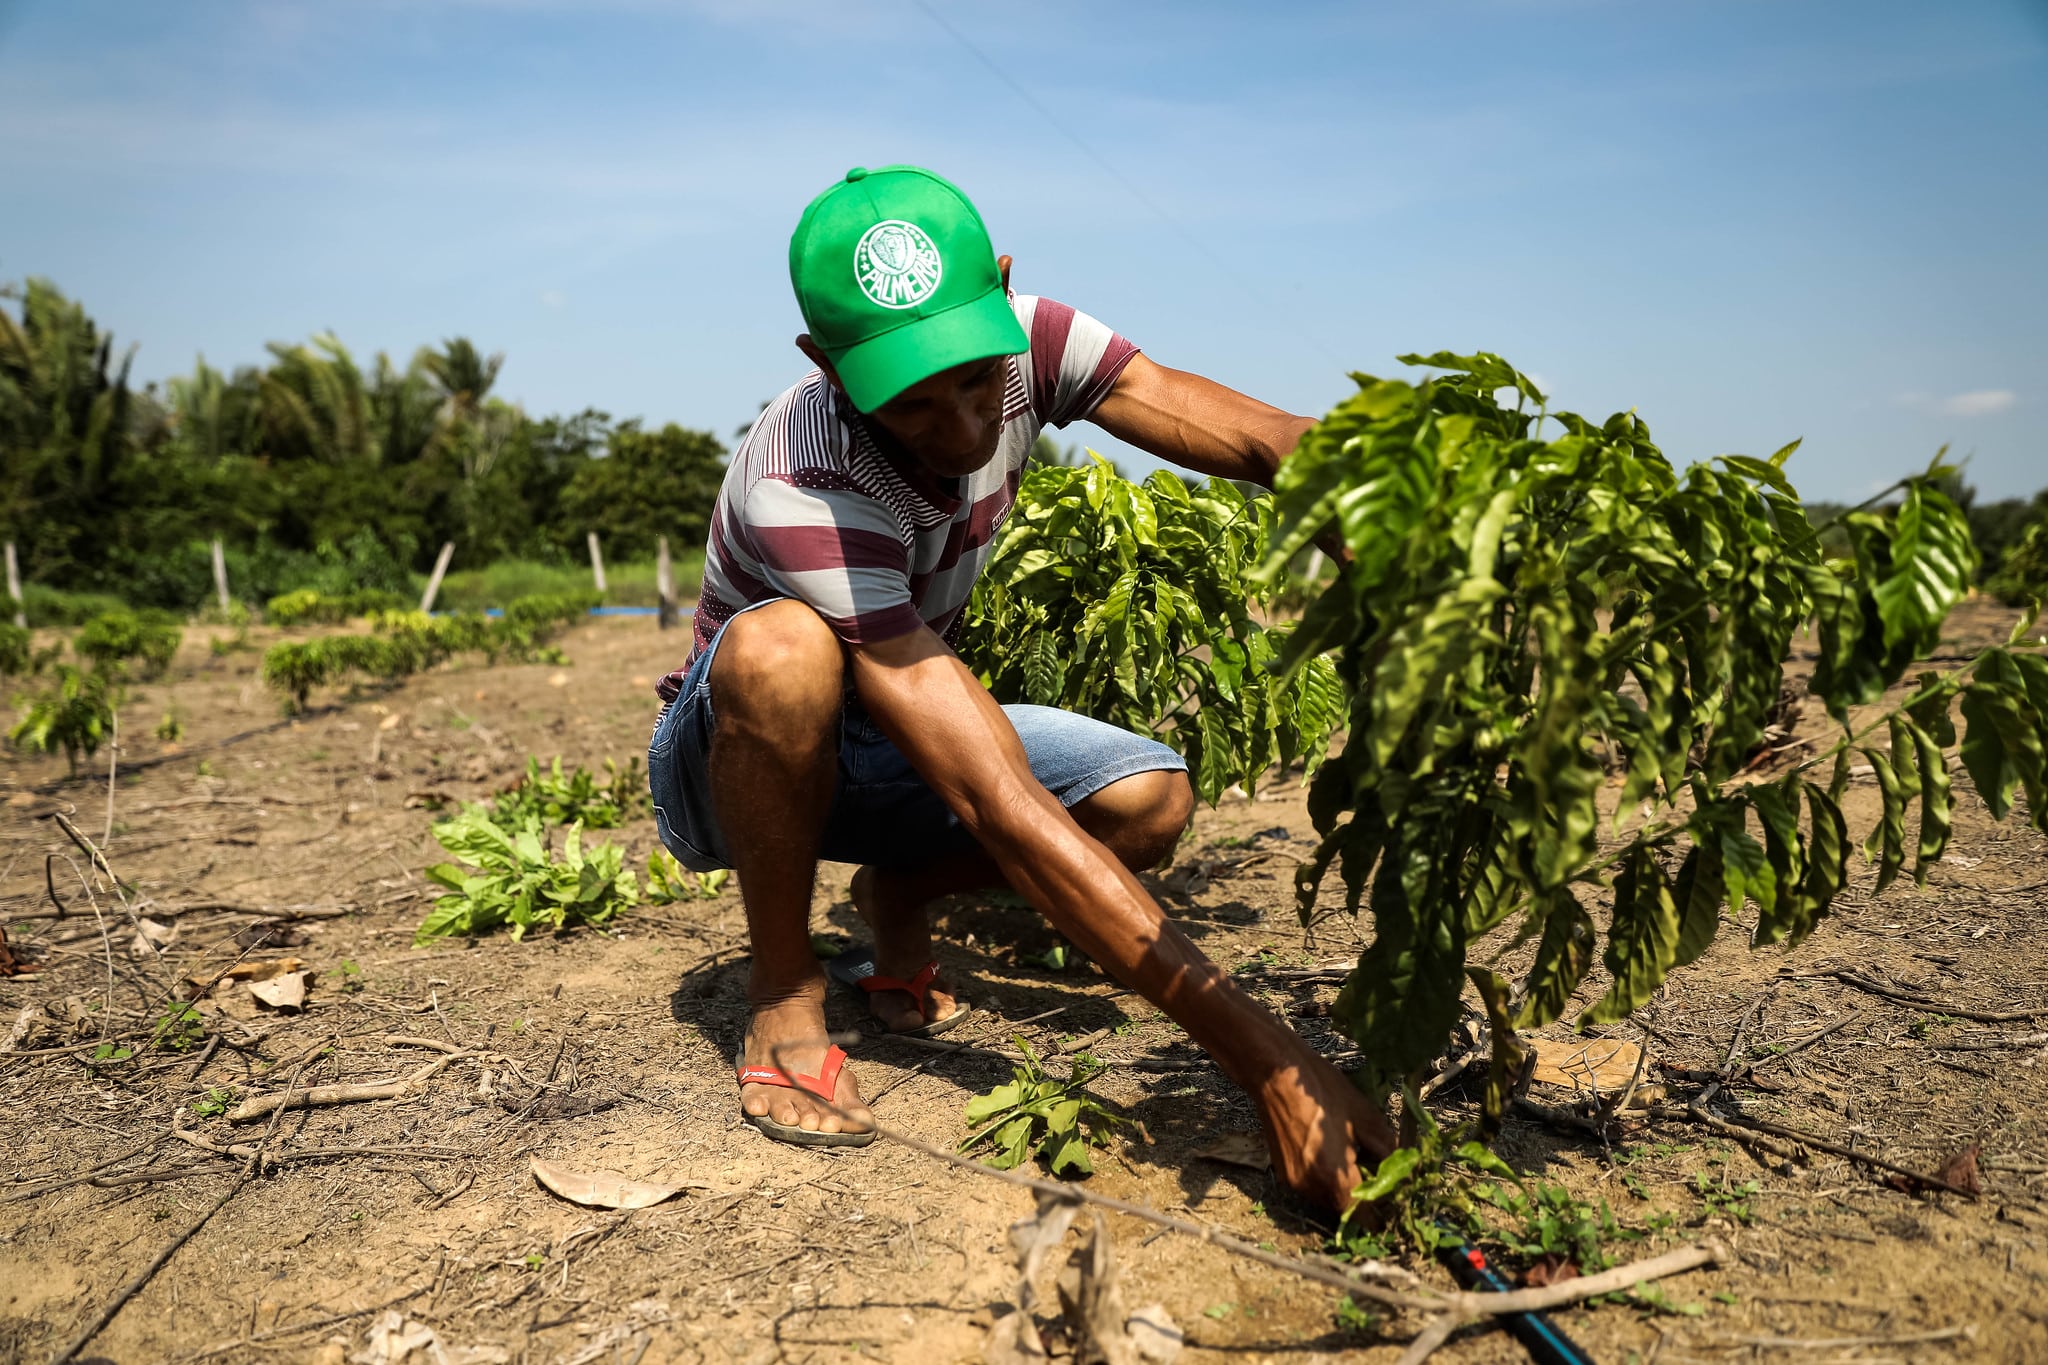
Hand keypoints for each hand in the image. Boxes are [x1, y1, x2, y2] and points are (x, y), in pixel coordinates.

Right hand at [1252, 1052, 1396, 1212]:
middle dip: (1365, 1194)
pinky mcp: (1284, 1173)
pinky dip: (1327, 1177)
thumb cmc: (1323, 1090)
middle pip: (1347, 1209)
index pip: (1366, 1217)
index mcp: (1334, 1177)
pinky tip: (1331, 1149)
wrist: (1275, 1073)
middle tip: (1377, 1167)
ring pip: (1329, 1199)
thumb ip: (1387, 1150)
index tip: (1395, 1192)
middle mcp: (1312, 1189)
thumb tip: (1402, 1170)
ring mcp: (1294, 1183)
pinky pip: (1314, 1187)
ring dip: (1345, 1186)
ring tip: (1354, 1154)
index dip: (1384, 1209)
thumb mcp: (1365, 1116)